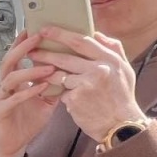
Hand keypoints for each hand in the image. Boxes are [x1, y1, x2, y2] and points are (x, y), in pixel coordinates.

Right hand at [0, 31, 62, 156]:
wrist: (14, 144)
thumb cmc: (27, 120)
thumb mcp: (45, 100)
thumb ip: (54, 85)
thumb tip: (71, 70)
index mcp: (13, 80)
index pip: (16, 56)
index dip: (23, 42)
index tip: (34, 28)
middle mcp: (4, 86)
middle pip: (9, 60)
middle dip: (22, 48)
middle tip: (37, 37)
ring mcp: (0, 97)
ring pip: (10, 78)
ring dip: (30, 70)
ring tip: (49, 66)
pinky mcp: (0, 111)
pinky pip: (13, 98)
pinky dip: (27, 91)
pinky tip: (41, 87)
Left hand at [26, 26, 146, 142]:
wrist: (121, 126)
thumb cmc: (121, 98)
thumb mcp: (125, 70)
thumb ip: (113, 49)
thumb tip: (97, 34)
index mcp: (110, 59)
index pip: (82, 41)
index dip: (61, 34)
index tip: (46, 30)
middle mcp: (98, 69)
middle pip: (65, 57)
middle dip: (45, 52)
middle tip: (31, 50)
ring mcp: (86, 84)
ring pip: (59, 74)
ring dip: (46, 72)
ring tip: (36, 70)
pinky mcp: (75, 99)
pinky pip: (61, 92)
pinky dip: (60, 93)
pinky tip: (59, 95)